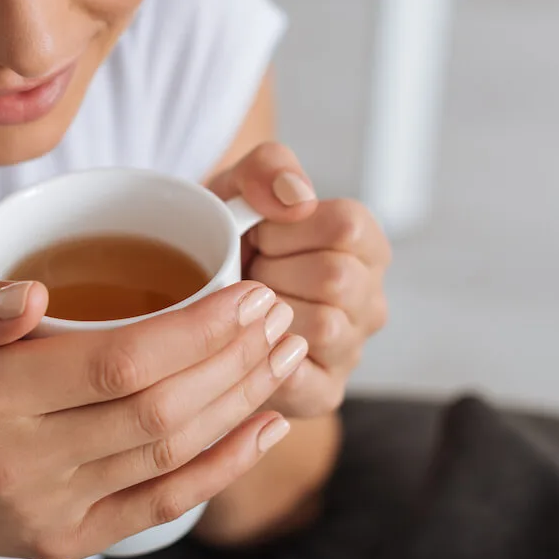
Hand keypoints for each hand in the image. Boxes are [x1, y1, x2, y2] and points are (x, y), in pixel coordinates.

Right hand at [0, 278, 305, 558]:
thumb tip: (31, 294)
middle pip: (156, 410)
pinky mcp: (67, 540)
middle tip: (279, 312)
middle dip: (233, 359)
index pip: (113, 363)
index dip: (194, 331)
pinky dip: (223, 467)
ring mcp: (49, 510)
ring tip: (285, 352)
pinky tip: (265, 425)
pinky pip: (161, 505)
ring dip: (239, 401)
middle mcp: (20, 461)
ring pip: (169, 455)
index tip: (246, 293)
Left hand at [210, 143, 390, 418]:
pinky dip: (271, 366)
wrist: (189, 281)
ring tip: (244, 308)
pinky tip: (244, 346)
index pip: (348, 225)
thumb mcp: (238, 184)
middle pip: (337, 279)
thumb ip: (270, 167)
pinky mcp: (324, 391)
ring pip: (325, 329)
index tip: (259, 234)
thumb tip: (297, 196)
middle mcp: (369, 297)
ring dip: (269, 316)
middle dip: (274, 271)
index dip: (289, 228)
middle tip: (246, 274)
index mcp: (363, 242)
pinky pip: (311, 385)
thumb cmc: (228, 232)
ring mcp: (351, 348)